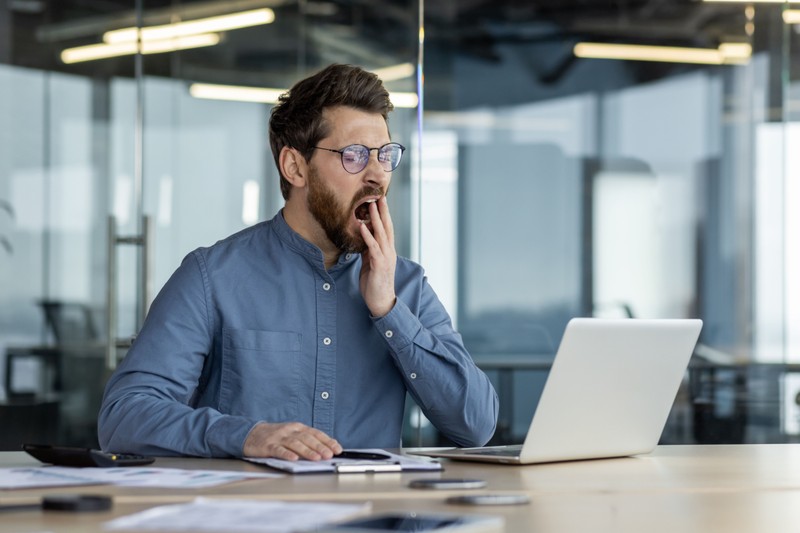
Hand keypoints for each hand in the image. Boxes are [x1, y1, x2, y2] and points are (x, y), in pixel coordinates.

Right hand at [242, 422, 342, 459]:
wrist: (251, 434)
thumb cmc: (276, 437)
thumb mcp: (292, 435)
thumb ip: (306, 441)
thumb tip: (325, 450)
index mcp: (298, 427)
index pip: (316, 433)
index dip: (327, 441)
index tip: (338, 449)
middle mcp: (290, 430)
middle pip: (307, 438)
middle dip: (320, 447)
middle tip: (330, 455)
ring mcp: (278, 437)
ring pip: (295, 443)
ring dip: (307, 451)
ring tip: (317, 458)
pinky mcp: (267, 446)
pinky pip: (278, 450)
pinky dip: (287, 454)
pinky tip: (294, 459)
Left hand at [359, 196, 396, 316]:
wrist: (381, 302)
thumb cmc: (375, 283)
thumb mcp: (369, 263)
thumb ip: (368, 251)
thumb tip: (363, 238)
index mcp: (387, 251)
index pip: (386, 229)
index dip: (383, 215)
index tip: (379, 201)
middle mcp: (389, 252)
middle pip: (387, 227)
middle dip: (383, 212)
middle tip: (379, 196)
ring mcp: (386, 258)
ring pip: (382, 235)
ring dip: (376, 219)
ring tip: (371, 206)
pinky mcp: (379, 265)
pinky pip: (373, 248)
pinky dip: (368, 236)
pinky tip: (362, 227)